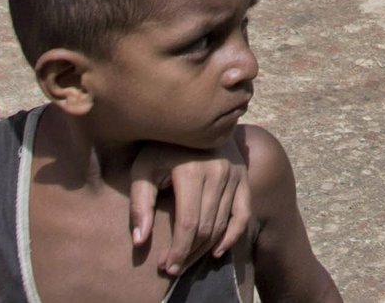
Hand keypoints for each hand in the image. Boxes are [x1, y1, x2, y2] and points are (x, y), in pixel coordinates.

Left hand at [126, 146, 249, 274]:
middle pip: (206, 227)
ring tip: (187, 262)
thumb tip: (140, 241)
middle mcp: (218, 172)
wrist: (194, 115)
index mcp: (192, 170)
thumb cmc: (162, 145)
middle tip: (173, 269)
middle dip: (189, 253)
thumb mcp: (143, 166)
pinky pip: (244, 213)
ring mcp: (234, 174)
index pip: (188, 223)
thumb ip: (140, 203)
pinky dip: (233, 236)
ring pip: (223, 223)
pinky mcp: (243, 177)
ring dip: (205, 249)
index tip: (166, 267)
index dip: (178, 250)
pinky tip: (217, 251)